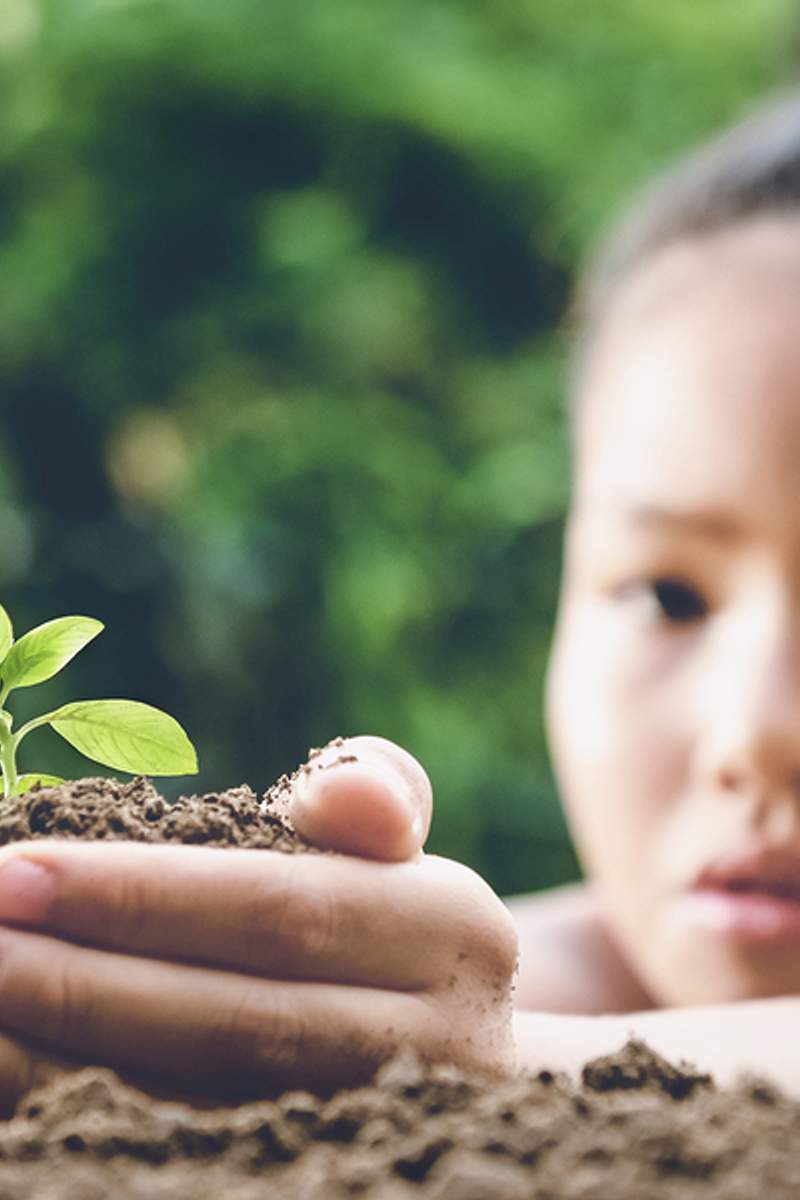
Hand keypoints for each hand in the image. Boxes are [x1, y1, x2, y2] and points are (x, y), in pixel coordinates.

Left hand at [0, 737, 518, 1102]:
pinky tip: (26, 1077)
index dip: (142, 897)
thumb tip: (336, 797)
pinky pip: (199, 1153)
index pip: (280, 908)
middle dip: (81, 984)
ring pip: (207, 1108)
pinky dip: (100, 1118)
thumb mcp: (394, 844)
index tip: (14, 872)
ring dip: (67, 1065)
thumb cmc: (394, 916)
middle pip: (235, 1019)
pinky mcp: (328, 1178)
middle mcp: (443, 1044)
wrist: (460, 1048)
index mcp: (456, 929)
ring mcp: (387, 1129)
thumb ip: (369, 788)